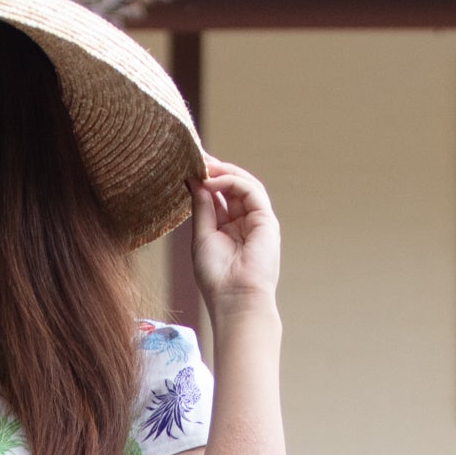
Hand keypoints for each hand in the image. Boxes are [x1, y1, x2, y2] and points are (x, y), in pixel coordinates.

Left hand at [189, 158, 278, 312]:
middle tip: (195, 155)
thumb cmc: (216, 276)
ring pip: (243, 184)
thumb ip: (202, 206)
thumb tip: (194, 179)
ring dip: (223, 171)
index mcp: (228, 228)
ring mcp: (257, 220)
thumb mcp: (202, 235)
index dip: (205, 179)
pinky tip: (212, 180)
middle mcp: (245, 222)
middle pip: (231, 186)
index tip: (188, 164)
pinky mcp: (267, 220)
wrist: (235, 299)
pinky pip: (250, 190)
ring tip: (203, 164)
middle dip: (214, 169)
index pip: (218, 196)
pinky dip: (231, 181)